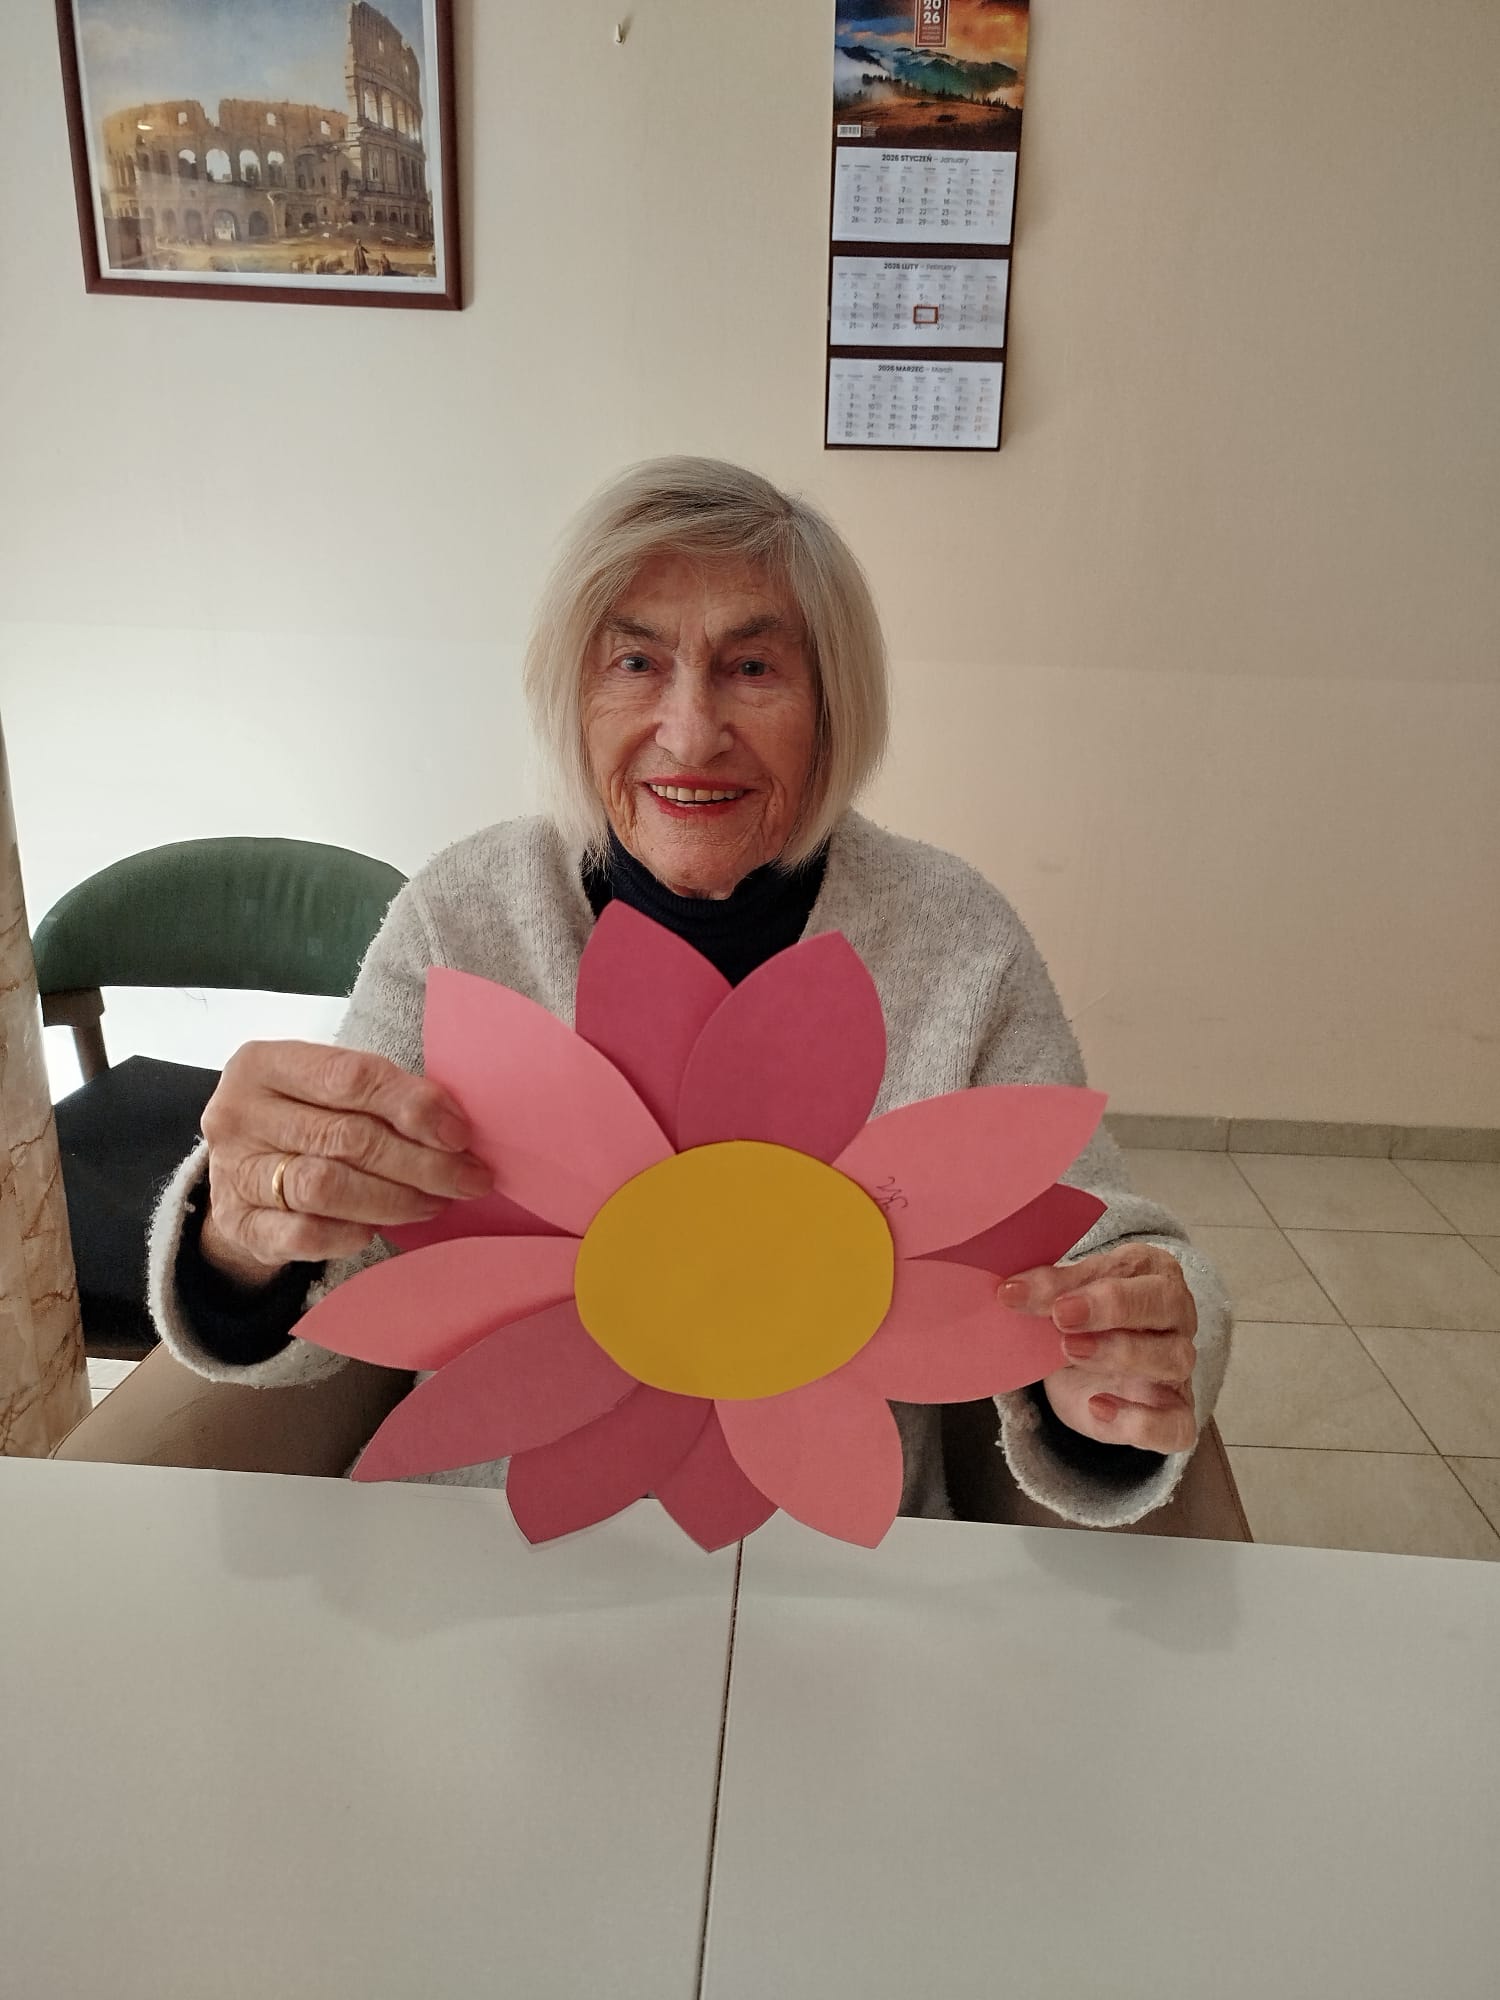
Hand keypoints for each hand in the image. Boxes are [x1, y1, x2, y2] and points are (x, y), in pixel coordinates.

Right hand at [198, 1041, 491, 1288]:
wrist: (239, 1174)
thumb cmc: (302, 1121)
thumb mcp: (329, 1092)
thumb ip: (381, 1097)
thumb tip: (454, 1128)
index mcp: (264, 1064)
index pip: (351, 1077)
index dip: (413, 1106)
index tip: (460, 1134)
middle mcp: (238, 1114)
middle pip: (346, 1137)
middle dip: (421, 1163)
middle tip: (468, 1179)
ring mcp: (232, 1171)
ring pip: (326, 1187)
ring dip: (394, 1199)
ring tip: (433, 1203)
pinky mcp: (235, 1224)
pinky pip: (302, 1234)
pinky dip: (347, 1233)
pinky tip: (374, 1229)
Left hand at [1000, 1243, 1198, 1452]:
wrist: (1092, 1378)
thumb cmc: (1085, 1325)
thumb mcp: (1065, 1300)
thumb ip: (1048, 1293)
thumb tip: (1012, 1291)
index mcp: (1152, 1272)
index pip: (1125, 1268)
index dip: (1077, 1280)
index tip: (1023, 1290)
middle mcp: (1176, 1316)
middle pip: (1165, 1303)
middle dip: (1112, 1307)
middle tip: (1060, 1317)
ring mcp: (1179, 1368)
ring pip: (1174, 1358)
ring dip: (1122, 1353)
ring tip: (1070, 1351)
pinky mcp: (1176, 1415)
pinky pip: (1176, 1424)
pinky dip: (1141, 1420)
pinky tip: (1098, 1407)